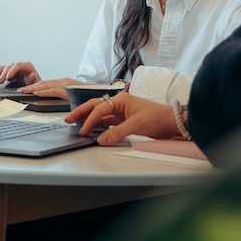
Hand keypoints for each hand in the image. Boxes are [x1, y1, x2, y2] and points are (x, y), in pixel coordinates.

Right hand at [0, 61, 40, 85]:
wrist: (32, 85)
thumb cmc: (35, 83)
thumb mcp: (37, 82)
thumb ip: (36, 80)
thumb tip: (32, 75)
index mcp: (26, 66)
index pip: (18, 65)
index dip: (12, 70)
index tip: (8, 77)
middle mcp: (18, 66)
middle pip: (8, 67)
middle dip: (3, 74)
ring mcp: (12, 69)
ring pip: (2, 68)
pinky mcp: (7, 73)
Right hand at [64, 92, 179, 143]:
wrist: (171, 121)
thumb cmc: (157, 118)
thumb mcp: (136, 125)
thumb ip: (117, 133)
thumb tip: (101, 140)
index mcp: (120, 99)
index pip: (99, 109)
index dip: (89, 120)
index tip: (83, 131)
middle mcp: (118, 103)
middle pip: (95, 106)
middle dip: (81, 112)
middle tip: (69, 119)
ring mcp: (120, 111)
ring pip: (99, 114)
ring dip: (88, 118)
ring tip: (76, 123)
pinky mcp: (123, 119)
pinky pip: (107, 121)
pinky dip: (98, 125)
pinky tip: (92, 129)